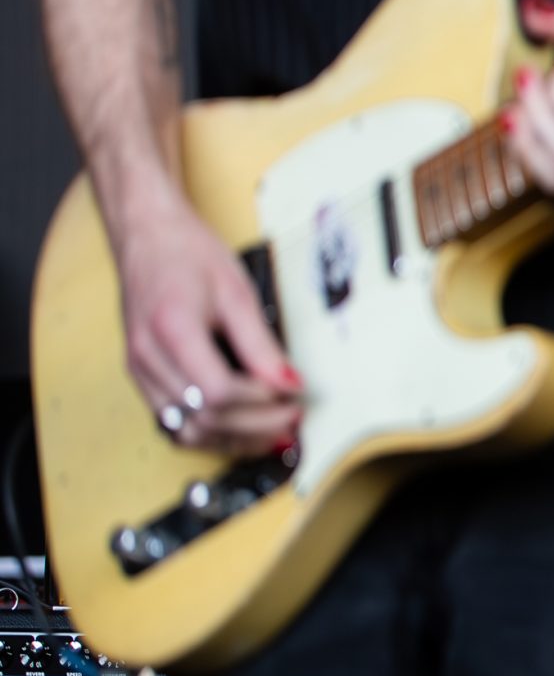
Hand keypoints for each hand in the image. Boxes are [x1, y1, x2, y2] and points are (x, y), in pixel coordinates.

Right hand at [116, 195, 300, 456]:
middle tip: (292, 420)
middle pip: (203, 418)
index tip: (294, 397)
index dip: (261, 402)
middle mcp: (147, 357)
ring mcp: (138, 370)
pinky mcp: (140, 376)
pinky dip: (209, 432)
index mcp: (171, 330)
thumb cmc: (188, 254)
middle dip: (255, 427)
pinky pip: (172, 422)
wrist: (147, 236)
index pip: (219, 392)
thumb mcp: (236, 292)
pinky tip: (239, 428)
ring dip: (232, 439)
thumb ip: (261, 344)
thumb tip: (289, 382)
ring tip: (272, 433)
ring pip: (184, 431)